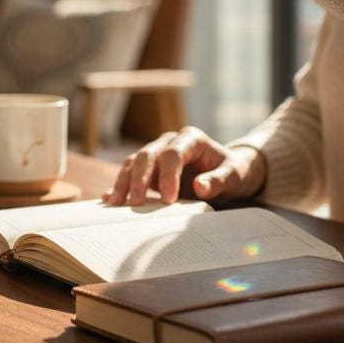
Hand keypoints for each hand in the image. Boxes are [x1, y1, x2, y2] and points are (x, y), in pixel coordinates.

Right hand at [103, 126, 265, 205]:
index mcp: (191, 139)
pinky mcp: (150, 169)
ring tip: (115, 203)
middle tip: (136, 203)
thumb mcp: (235, 176)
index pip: (173, 154)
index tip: (169, 200)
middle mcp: (170, 142)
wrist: (229, 172)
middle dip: (139, 179)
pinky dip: (120, 185)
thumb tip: (200, 186)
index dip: (168, 175)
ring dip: (124, 182)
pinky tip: (108, 198)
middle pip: (148, 155)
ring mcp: (157, 154)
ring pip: (134, 163)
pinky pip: (130, 174)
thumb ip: (219, 180)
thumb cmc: (234, 172)